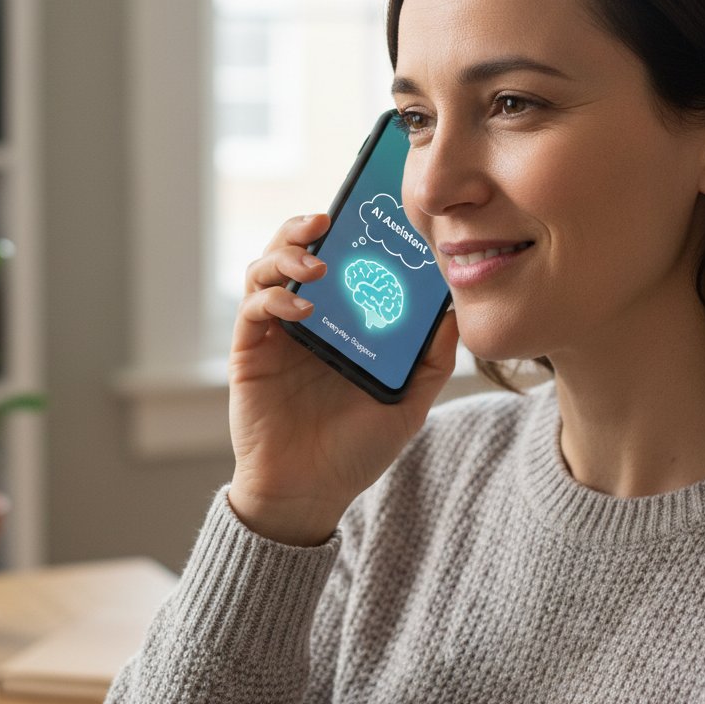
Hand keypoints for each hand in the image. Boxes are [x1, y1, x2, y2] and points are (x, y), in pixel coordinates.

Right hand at [227, 213, 459, 545]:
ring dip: (285, 255)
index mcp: (339, 320)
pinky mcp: (250, 351)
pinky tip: (302, 308)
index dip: (347, 232)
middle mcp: (303, 318)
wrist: (310, 492)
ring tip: (315, 265)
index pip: (338, 260)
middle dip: (303, 227)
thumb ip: (432, 359)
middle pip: (292, 251)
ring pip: (264, 269)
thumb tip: (454, 309)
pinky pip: (253, 308)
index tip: (367, 212)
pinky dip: (273, 298)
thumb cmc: (357, 448)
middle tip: (327, 220)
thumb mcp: (409, 401)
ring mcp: (274, 332)